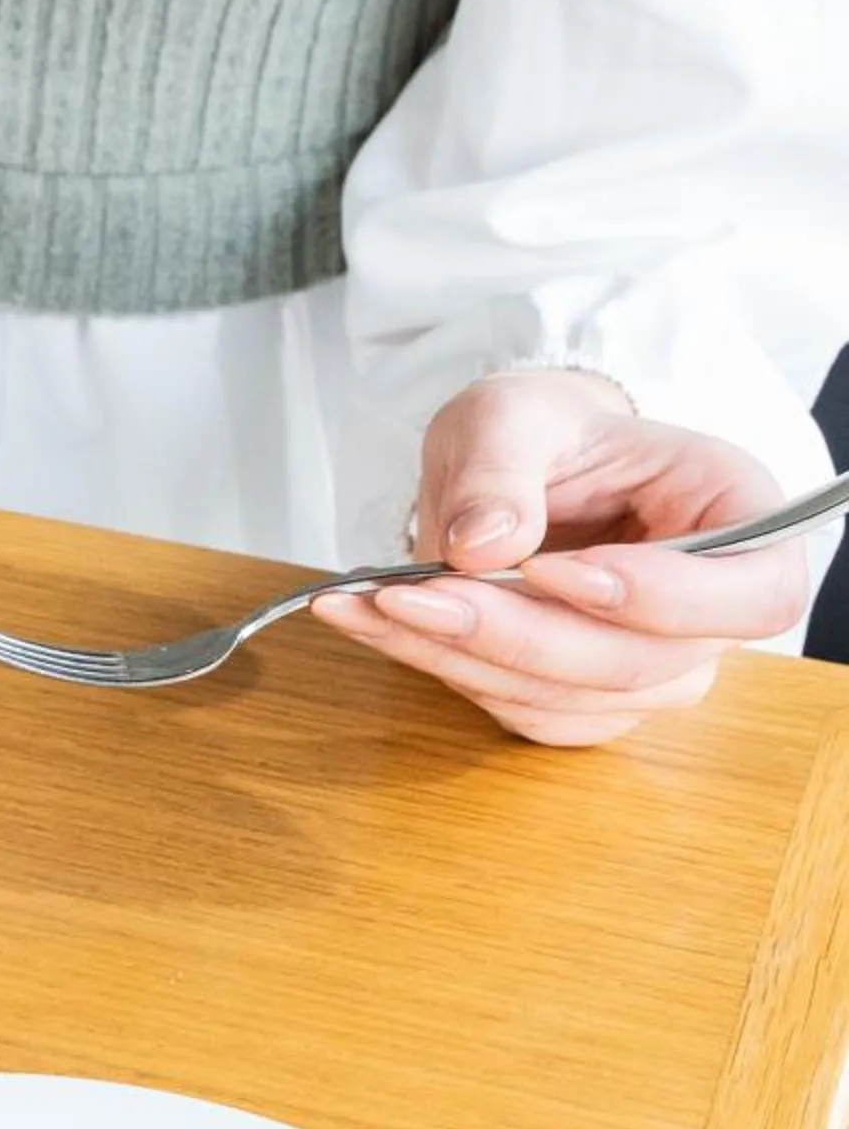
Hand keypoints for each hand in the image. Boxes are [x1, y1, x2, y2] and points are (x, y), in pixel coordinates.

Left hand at [311, 370, 814, 745]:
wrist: (512, 467)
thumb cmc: (541, 432)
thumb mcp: (510, 414)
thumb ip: (500, 468)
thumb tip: (485, 544)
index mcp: (737, 515)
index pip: (756, 595)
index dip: (662, 599)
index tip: (551, 569)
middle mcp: (710, 609)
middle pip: (638, 663)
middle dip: (514, 634)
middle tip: (411, 594)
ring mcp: (653, 666)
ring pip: (569, 700)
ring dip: (462, 659)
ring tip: (371, 603)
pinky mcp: (585, 699)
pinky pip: (524, 713)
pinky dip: (446, 673)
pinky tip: (381, 627)